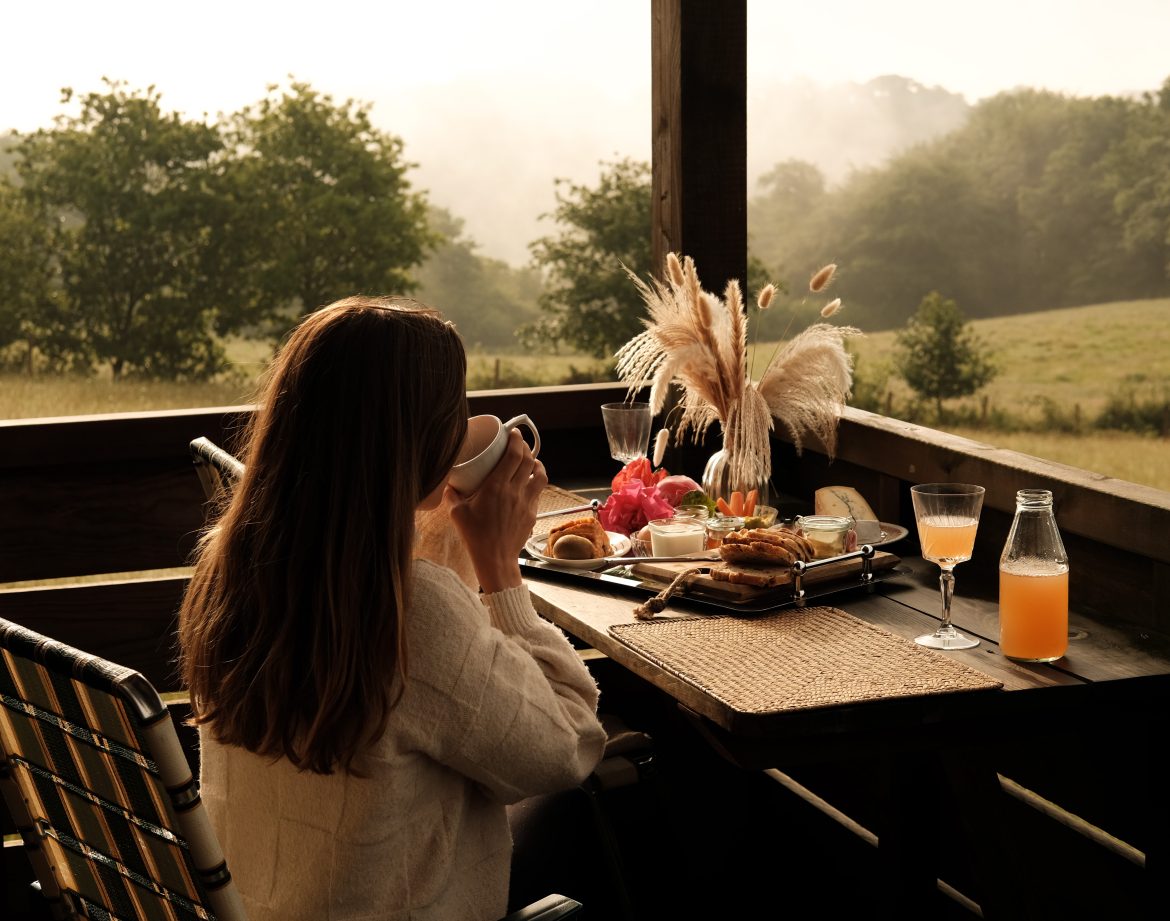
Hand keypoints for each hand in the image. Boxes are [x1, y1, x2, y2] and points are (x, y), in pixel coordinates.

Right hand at [447, 428, 546, 592]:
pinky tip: (529, 483)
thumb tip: (449, 484)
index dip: (516, 440)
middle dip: (525, 446)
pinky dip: (536, 482)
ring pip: (540, 475)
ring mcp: (527, 502)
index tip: (512, 432)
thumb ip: (452, 496)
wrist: (496, 559)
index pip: (513, 455)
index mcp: (497, 487)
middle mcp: (515, 491)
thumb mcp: (457, 514)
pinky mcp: (532, 513)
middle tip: (519, 442)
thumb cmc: (476, 537)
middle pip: (528, 460)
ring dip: (537, 463)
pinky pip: (538, 491)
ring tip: (530, 460)